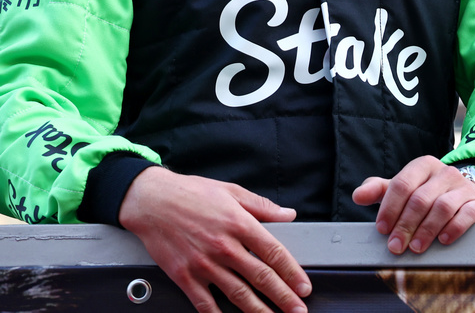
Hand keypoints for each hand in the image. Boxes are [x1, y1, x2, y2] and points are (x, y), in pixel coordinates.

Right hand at [118, 166, 308, 312]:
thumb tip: (288, 214)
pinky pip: (204, 302)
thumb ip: (263, 206)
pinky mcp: (184, 276)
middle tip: (298, 311)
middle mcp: (224, 247)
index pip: (274, 253)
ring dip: (258, 310)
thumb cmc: (191, 193)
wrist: (152, 201)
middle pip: (260, 277)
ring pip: (237, 293)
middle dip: (283, 297)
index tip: (304, 287)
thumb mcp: (232, 192)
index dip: (292, 273)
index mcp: (240, 224)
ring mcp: (204, 264)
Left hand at [352, 156, 474, 254]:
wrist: (466, 200)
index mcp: (424, 166)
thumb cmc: (429, 196)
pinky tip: (442, 240)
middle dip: (404, 225)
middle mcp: (445, 173)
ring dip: (425, 230)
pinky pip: (466, 215)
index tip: (382, 229)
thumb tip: (358, 195)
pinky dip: (452, 229)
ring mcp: (464, 187)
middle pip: (420, 199)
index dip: (389, 208)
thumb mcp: (405, 190)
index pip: (402, 184)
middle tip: (395, 247)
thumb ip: (380, 191)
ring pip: (442, 207)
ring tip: (416, 248)